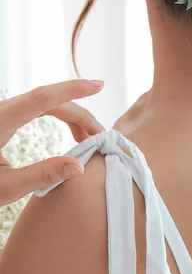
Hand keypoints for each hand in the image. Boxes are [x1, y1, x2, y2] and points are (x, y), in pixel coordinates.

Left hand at [0, 79, 104, 205]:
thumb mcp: (2, 188)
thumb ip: (40, 176)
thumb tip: (79, 167)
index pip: (42, 97)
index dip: (73, 89)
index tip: (98, 85)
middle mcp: (2, 110)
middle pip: (49, 101)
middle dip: (80, 114)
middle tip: (101, 137)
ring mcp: (4, 112)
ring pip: (45, 104)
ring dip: (71, 116)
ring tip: (89, 139)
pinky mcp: (4, 118)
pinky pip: (37, 108)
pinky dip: (58, 116)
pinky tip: (71, 132)